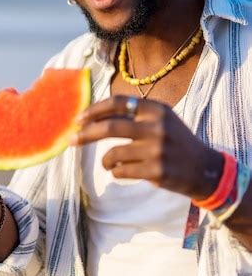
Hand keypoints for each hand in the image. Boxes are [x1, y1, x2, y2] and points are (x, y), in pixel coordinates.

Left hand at [71, 95, 223, 199]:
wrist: (204, 169)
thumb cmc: (174, 141)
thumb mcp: (160, 119)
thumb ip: (134, 115)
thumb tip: (93, 116)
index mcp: (156, 109)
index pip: (118, 103)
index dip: (94, 110)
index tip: (78, 119)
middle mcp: (156, 127)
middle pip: (110, 127)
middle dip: (86, 134)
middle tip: (72, 140)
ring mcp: (157, 150)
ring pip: (113, 154)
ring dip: (105, 161)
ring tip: (108, 163)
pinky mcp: (156, 171)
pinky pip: (122, 171)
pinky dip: (116, 172)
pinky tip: (122, 172)